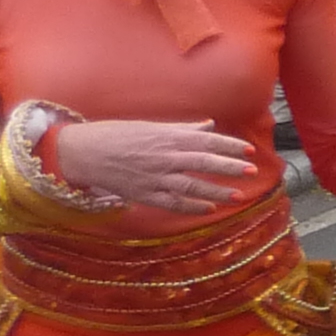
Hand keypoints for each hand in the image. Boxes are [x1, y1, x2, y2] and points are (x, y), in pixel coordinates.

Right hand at [47, 116, 258, 213]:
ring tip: (238, 195)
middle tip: (251, 171)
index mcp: (167, 136)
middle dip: (230, 167)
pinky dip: (192, 207)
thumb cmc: (116, 135)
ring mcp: (155, 177)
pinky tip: (208, 209)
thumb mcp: (150, 127)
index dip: (229, 145)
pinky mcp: (145, 194)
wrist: (83, 152)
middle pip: (204, 162)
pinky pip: (173, 203)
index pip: (206, 140)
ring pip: (193, 186)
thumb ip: (182, 129)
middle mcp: (164, 156)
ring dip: (217, 191)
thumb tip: (208, 125)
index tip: (248, 150)